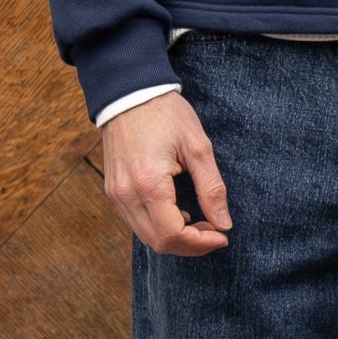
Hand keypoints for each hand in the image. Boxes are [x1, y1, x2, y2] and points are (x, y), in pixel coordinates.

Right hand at [100, 91, 233, 255]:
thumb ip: (212, 188)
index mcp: (149, 183)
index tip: (222, 236)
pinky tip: (178, 211)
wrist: (129, 93)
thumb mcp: (198, 147)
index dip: (201, 244)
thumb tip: (224, 224)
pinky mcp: (113, 190)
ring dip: (175, 237)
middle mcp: (126, 194)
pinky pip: (136, 221)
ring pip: (146, 236)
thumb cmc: (165, 114)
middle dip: (190, 245)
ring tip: (200, 222)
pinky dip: (159, 226)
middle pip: (158, 243)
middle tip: (215, 231)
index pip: (173, 235)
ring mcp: (116, 194)